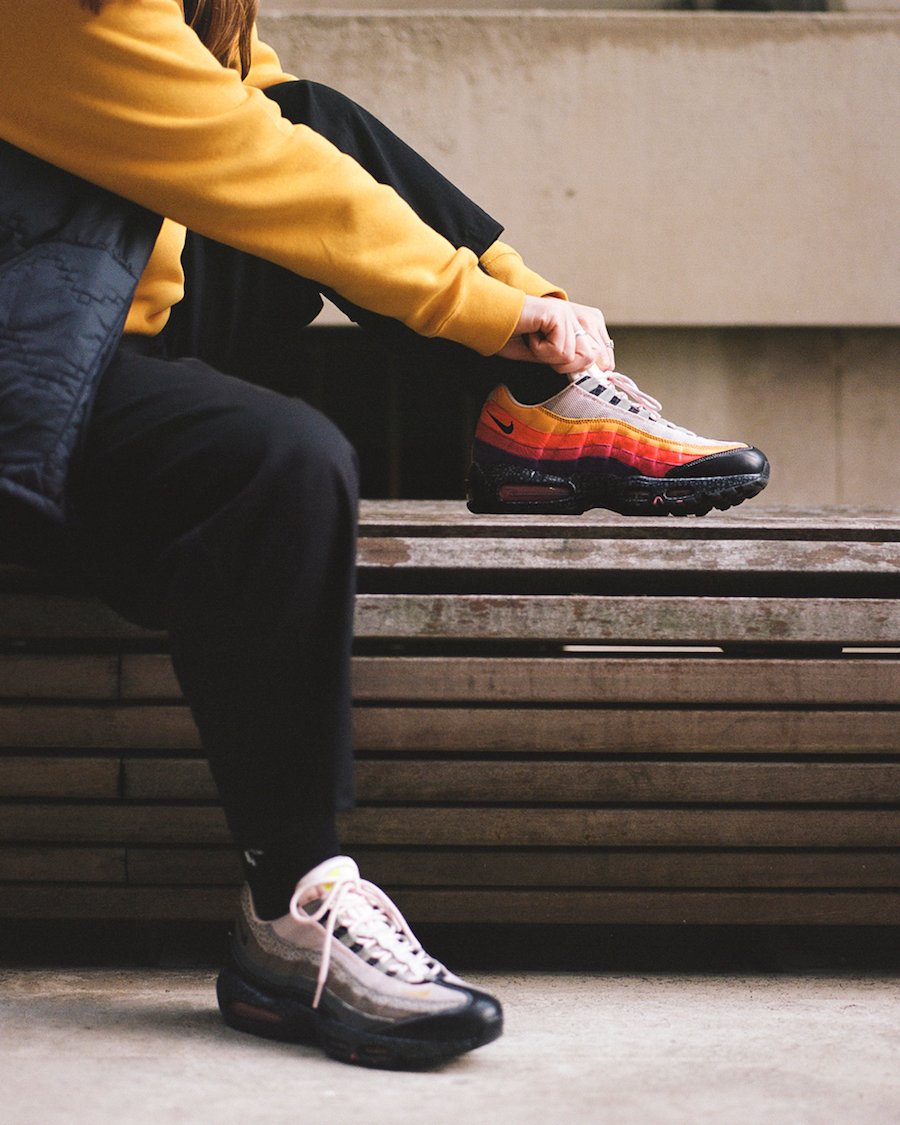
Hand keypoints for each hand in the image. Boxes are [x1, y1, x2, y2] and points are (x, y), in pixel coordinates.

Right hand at [496, 296, 614, 373]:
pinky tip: (530, 335)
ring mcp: (570, 314)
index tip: (557, 363)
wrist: (489, 319)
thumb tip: (591, 376)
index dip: (582, 369)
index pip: (603, 358)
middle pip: (593, 359)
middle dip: (565, 366)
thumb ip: (571, 364)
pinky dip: (540, 351)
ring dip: (549, 358)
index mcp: (583, 324)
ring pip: (576, 358)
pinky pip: (560, 351)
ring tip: (534, 341)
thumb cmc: (512, 336)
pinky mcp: (559, 314)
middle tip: (543, 351)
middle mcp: (580, 317)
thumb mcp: (547, 357)